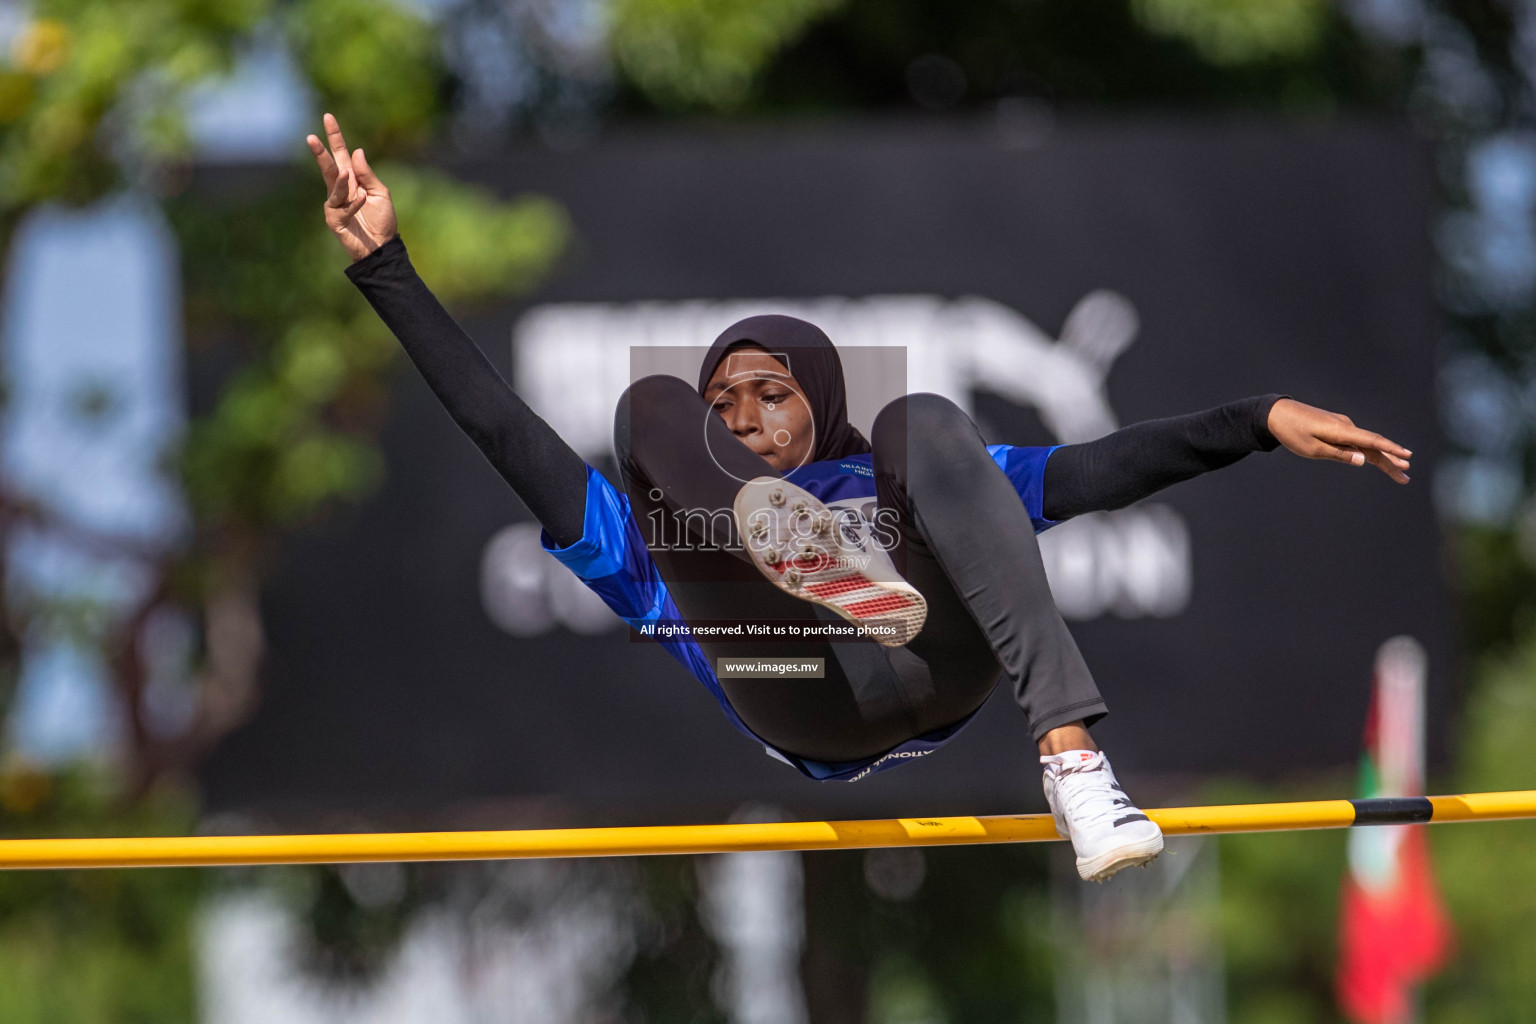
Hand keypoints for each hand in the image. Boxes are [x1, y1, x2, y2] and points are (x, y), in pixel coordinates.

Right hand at [306, 113, 396, 260]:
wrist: (382, 247)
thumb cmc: (382, 220)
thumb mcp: (380, 193)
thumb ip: (367, 174)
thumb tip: (356, 151)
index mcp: (352, 179)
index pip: (340, 154)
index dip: (335, 137)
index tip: (328, 117)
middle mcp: (341, 189)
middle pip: (328, 167)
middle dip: (320, 152)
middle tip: (311, 137)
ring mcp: (335, 204)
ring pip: (333, 187)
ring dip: (340, 180)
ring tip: (345, 174)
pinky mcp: (334, 219)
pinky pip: (342, 206)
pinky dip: (355, 202)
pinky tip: (363, 199)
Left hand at [1266, 398, 1411, 483]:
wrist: (1277, 413)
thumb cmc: (1293, 432)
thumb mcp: (1313, 449)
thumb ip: (1339, 454)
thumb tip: (1363, 460)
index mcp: (1341, 431)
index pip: (1372, 441)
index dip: (1391, 450)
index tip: (1407, 457)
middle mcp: (1346, 426)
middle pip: (1373, 446)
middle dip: (1391, 462)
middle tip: (1406, 478)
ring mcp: (1342, 427)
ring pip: (1367, 444)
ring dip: (1383, 458)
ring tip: (1401, 470)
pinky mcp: (1337, 428)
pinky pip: (1357, 441)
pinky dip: (1368, 451)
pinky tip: (1378, 460)